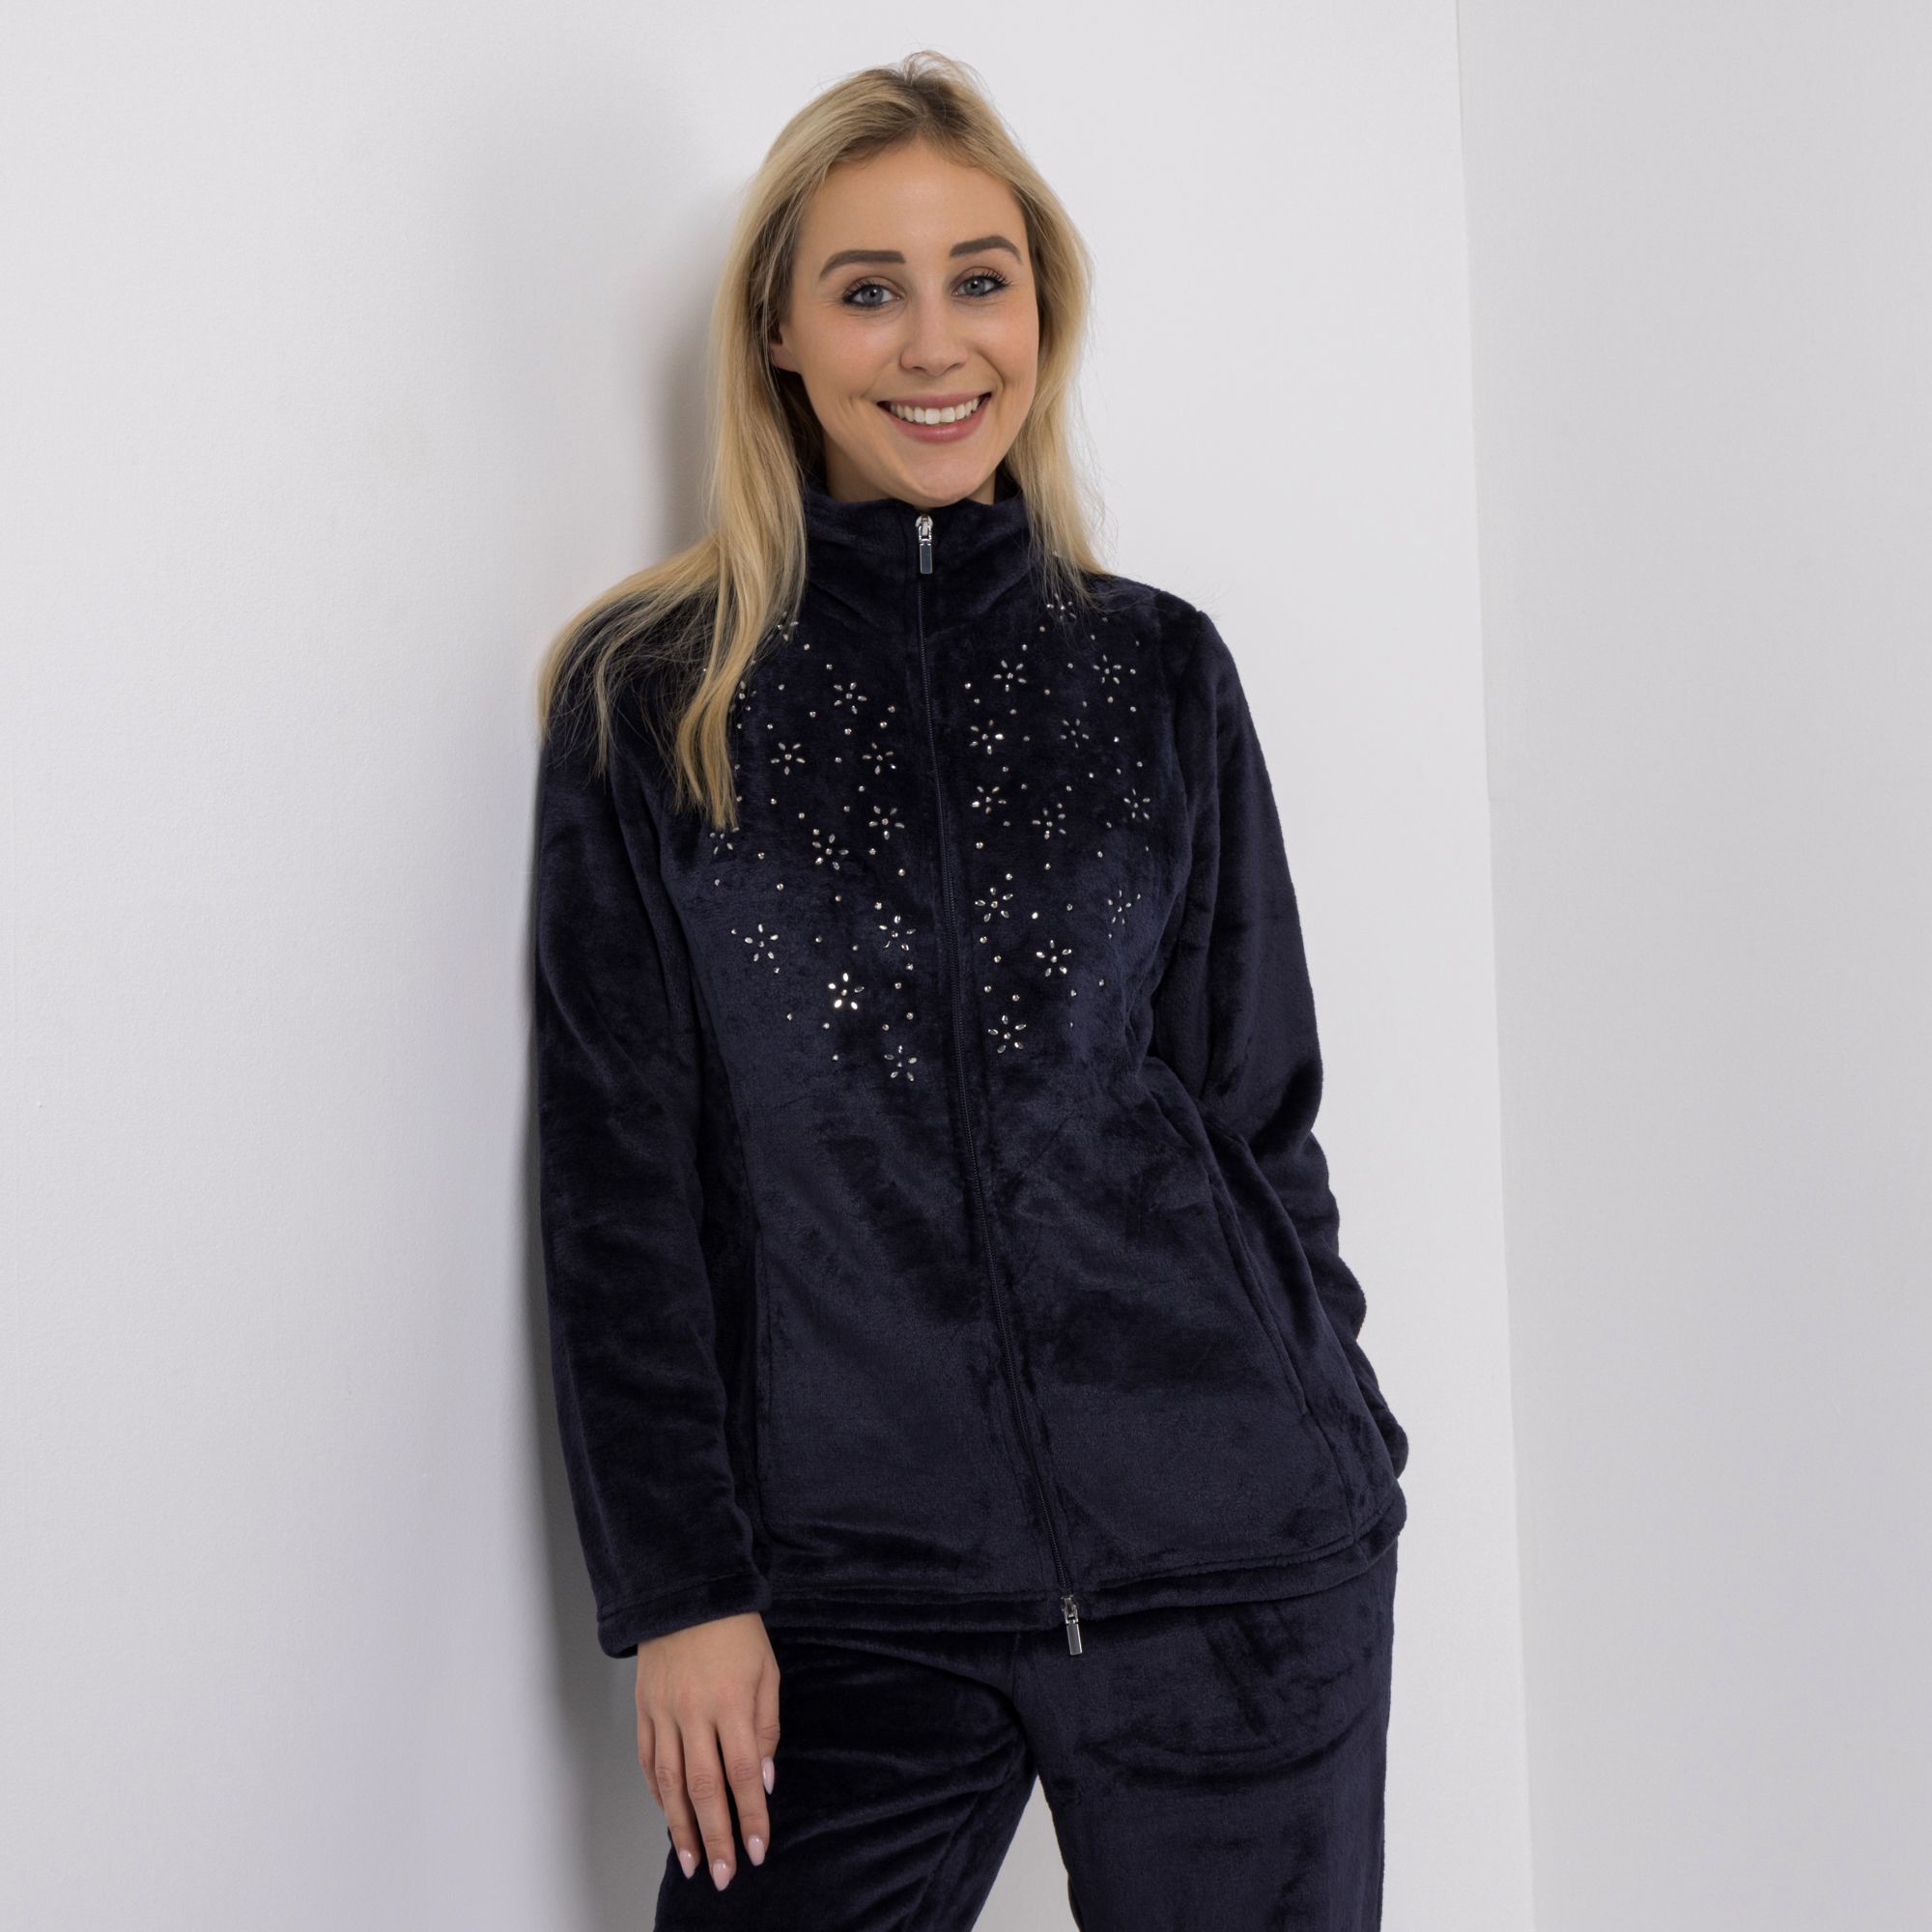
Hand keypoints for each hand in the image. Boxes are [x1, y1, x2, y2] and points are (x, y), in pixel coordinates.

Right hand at [636, 1611, 780, 1890]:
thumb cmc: (736, 1631)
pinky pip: (648, 1761)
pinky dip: (658, 1793)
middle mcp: (694, 1713)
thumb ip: (765, 1726)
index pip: (741, 1773)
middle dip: (714, 1836)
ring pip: (669, 1783)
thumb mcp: (766, 1670)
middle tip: (722, 1874)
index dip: (750, 1816)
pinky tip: (669, 1815)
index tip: (756, 1851)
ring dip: (680, 1827)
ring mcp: (663, 1713)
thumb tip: (762, 1780)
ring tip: (691, 1861)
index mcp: (730, 1702)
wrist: (686, 1593)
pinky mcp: (643, 1710)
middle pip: (703, 1788)